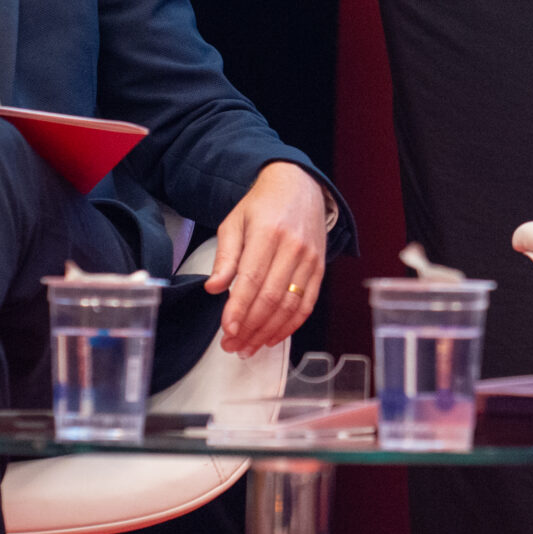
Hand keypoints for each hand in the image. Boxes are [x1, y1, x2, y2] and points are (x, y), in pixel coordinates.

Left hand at [204, 161, 331, 353]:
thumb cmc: (261, 205)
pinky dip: (291, 325)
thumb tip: (213, 288)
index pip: (252, 279)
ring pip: (290, 306)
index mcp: (267, 233)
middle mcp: (292, 247)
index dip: (239, 308)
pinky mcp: (320, 268)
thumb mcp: (234, 223)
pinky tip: (273, 337)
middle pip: (271, 298)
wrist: (299, 186)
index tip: (227, 330)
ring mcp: (310, 259)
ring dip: (269, 332)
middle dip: (250, 327)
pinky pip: (307, 304)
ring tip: (249, 347)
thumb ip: (225, 257)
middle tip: (232, 346)